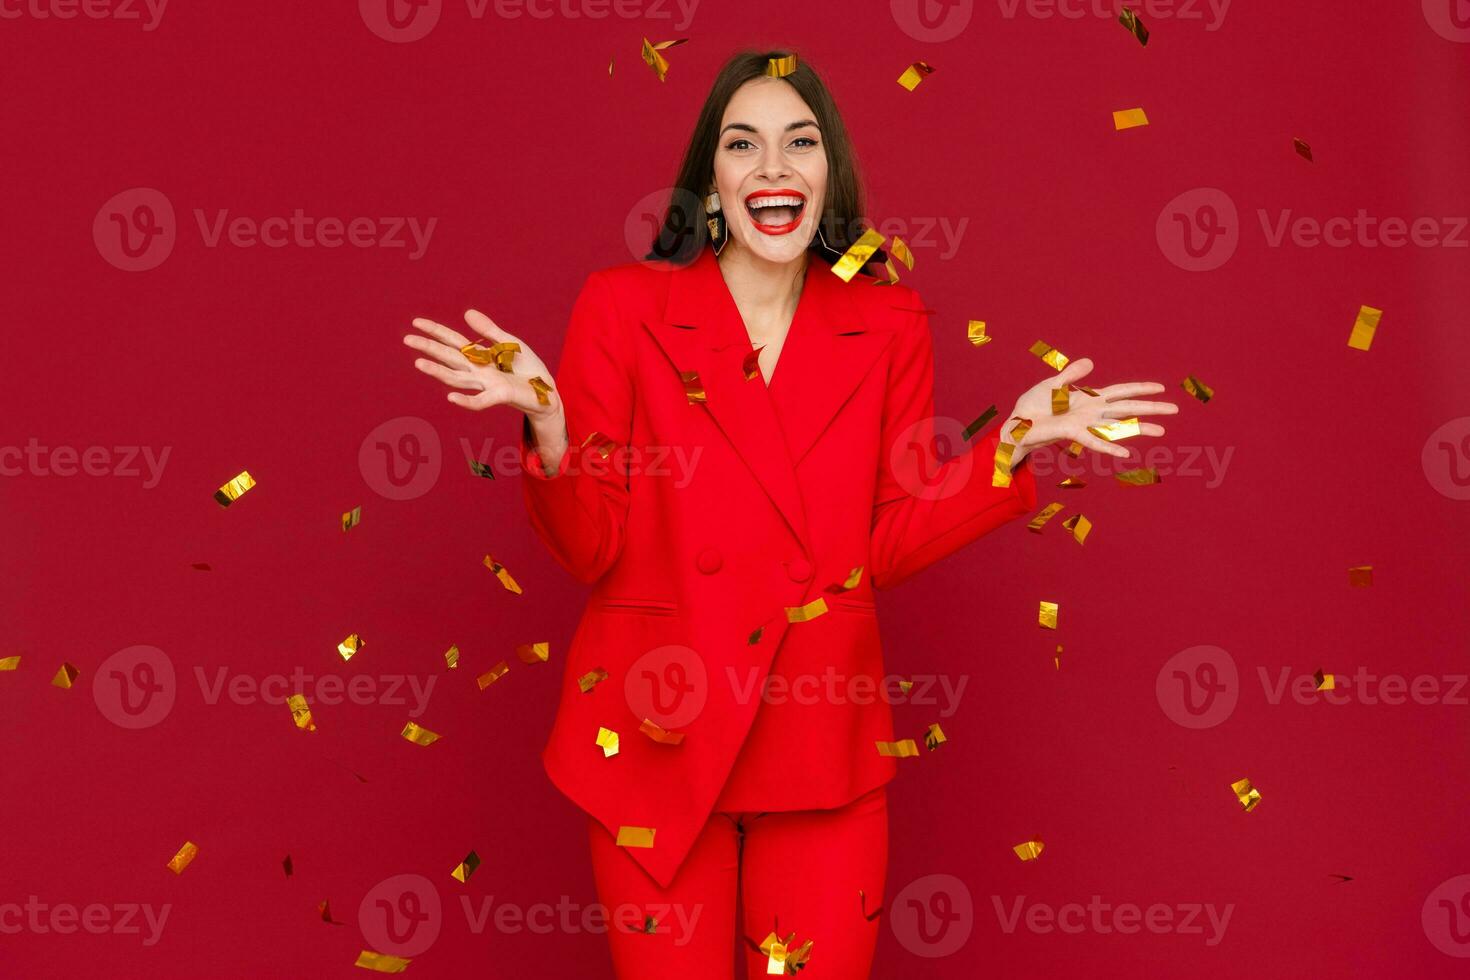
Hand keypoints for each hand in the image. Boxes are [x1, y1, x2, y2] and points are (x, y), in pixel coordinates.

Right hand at [403, 310, 560, 420]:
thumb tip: (466, 313)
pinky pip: (480, 401)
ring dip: (438, 371)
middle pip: (449, 357)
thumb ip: (489, 330)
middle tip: (407, 339)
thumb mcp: (509, 343)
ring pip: (457, 378)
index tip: (416, 322)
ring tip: (419, 363)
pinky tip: (451, 398)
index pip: (453, 341)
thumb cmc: (526, 368)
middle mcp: (478, 370)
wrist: (546, 391)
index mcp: (479, 356)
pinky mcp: (500, 395)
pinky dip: (466, 401)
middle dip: (429, 348)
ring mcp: (487, 384)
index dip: (435, 331)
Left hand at [1003, 358, 1176, 464]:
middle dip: (1151, 408)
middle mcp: (1092, 412)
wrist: (1016, 425)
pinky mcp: (1073, 433)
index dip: (1140, 388)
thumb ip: (1072, 375)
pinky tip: (1126, 453)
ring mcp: (1085, 424)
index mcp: (1089, 398)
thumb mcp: (1052, 384)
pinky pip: (1094, 440)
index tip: (1162, 387)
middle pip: (1127, 408)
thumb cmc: (1032, 407)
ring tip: (1162, 432)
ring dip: (1140, 428)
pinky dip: (1110, 446)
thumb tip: (1092, 362)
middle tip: (1175, 409)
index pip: (1121, 391)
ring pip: (1118, 425)